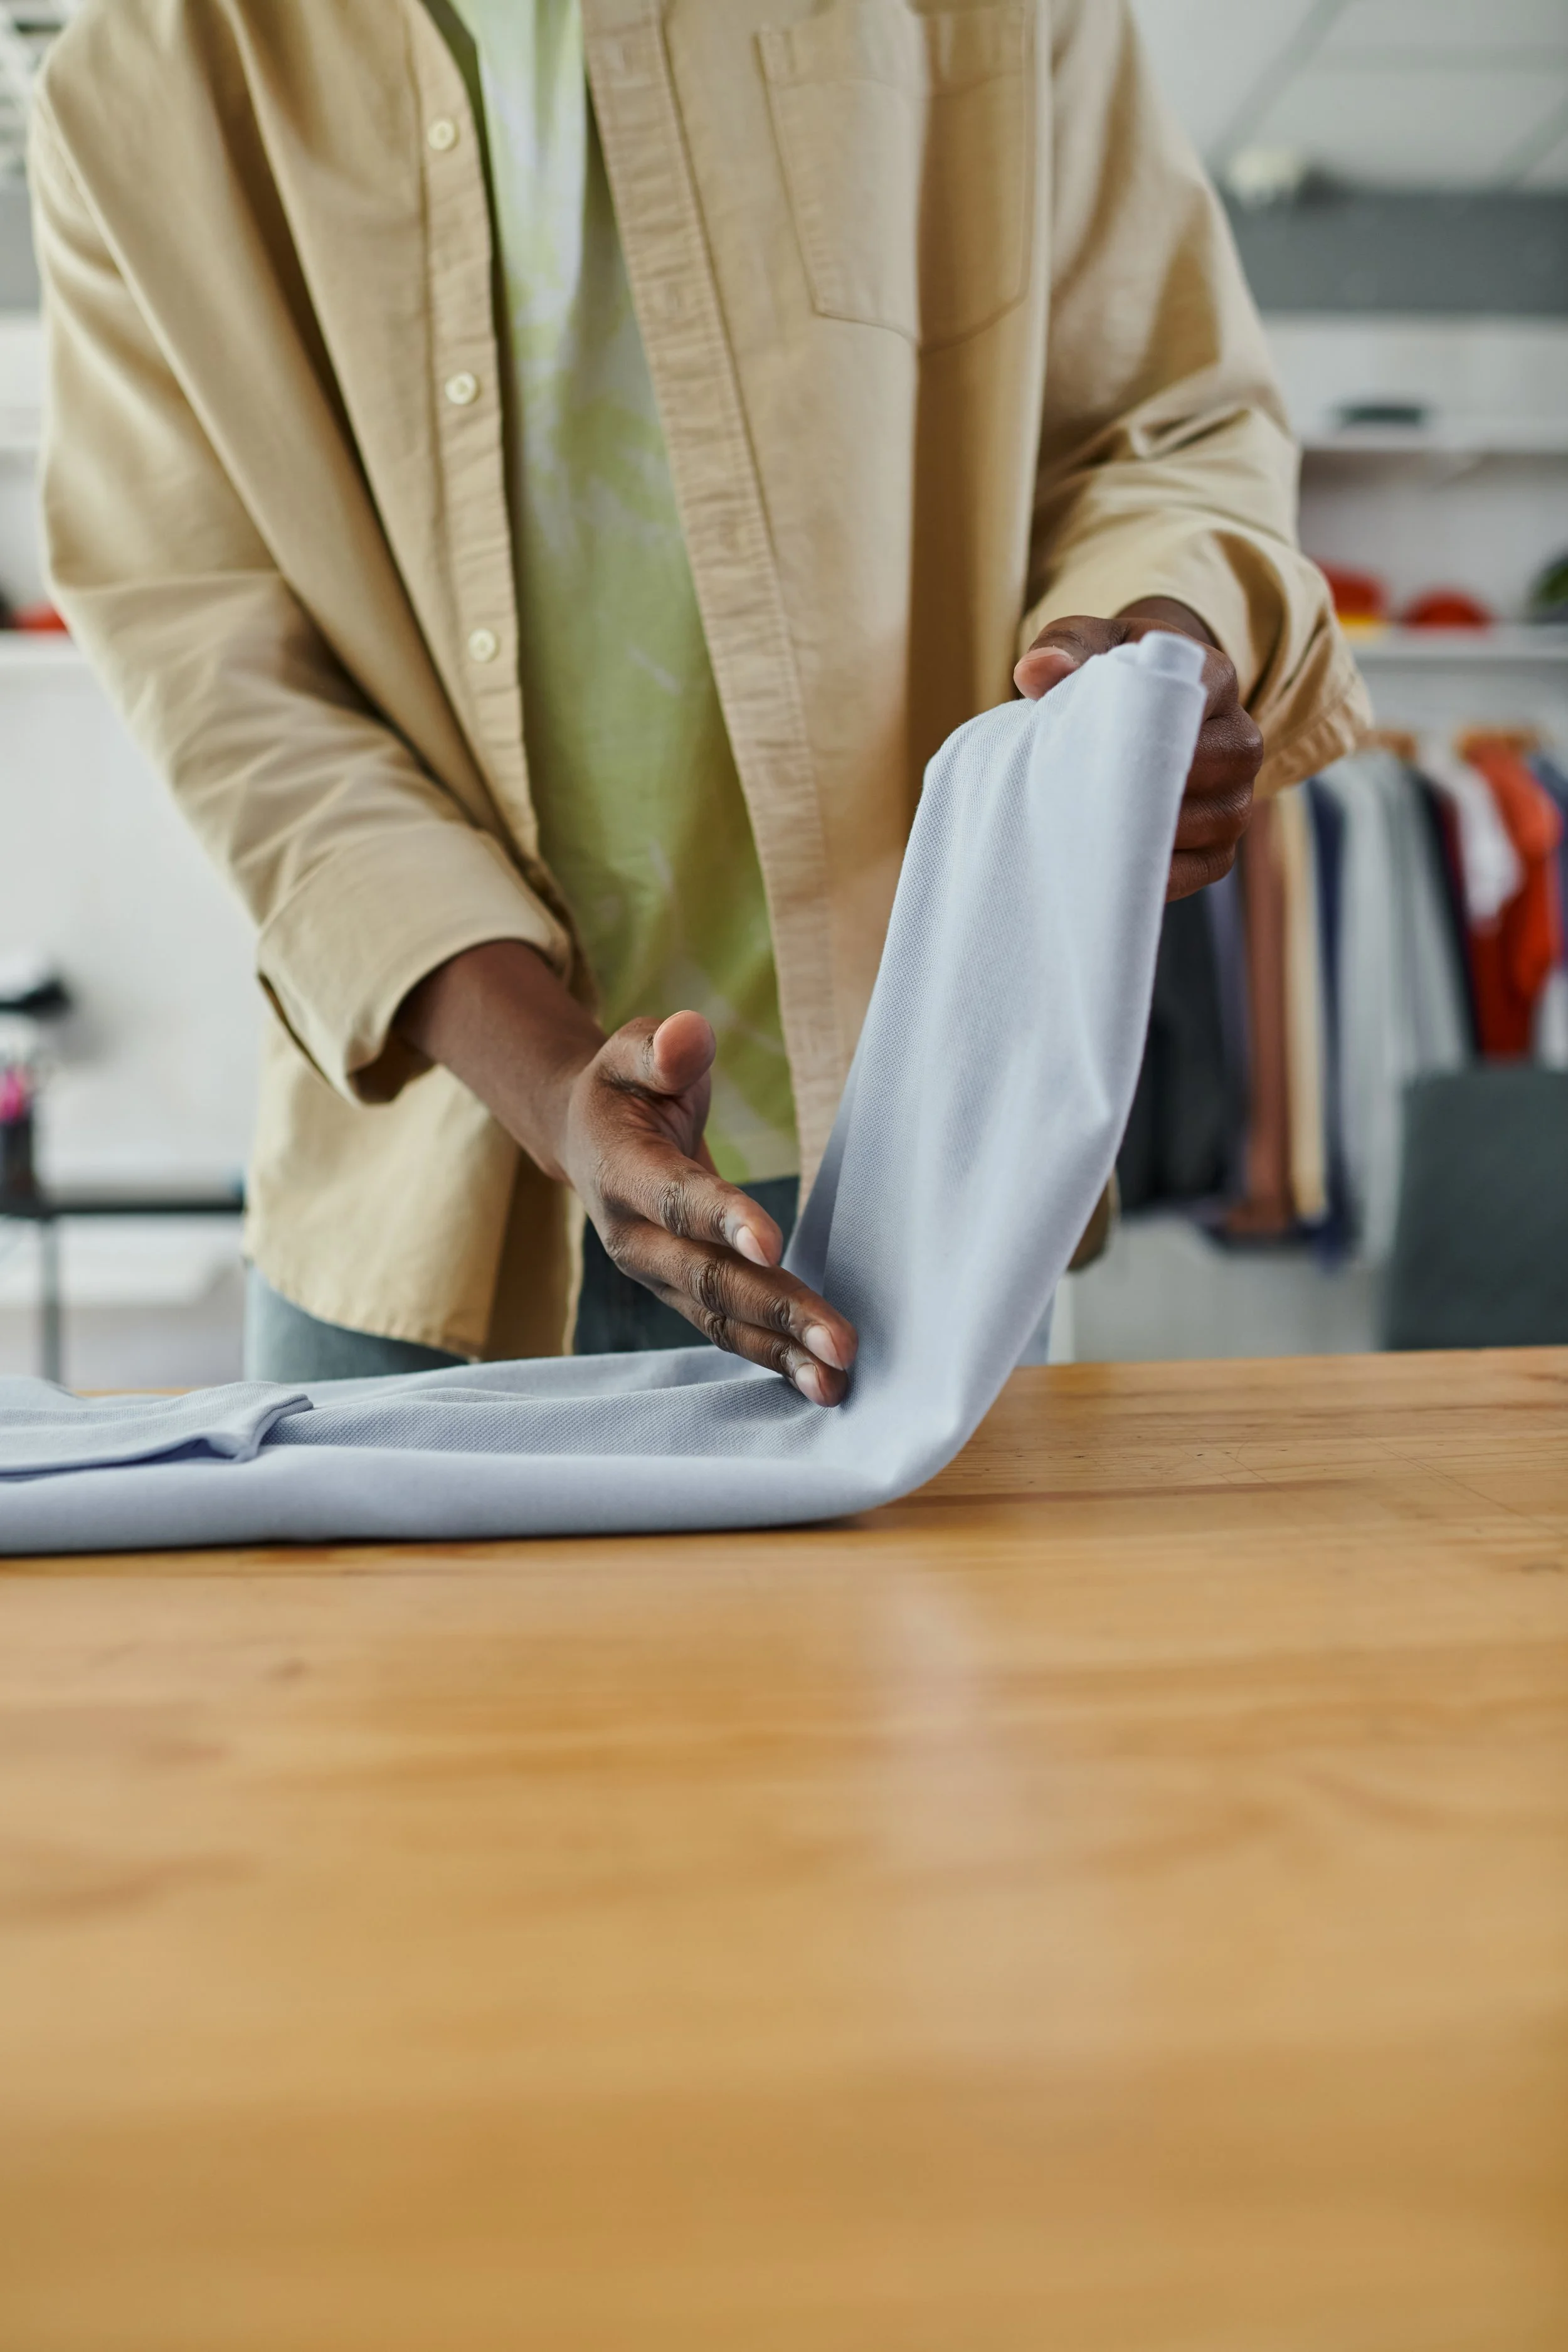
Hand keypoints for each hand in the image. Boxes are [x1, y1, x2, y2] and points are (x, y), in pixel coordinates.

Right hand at [398, 943, 856, 1403]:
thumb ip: (660, 1046)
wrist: (587, 1137)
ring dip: (781, 1352)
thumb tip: (687, 1037)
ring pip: (719, 1320)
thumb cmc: (625, 1087)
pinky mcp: (681, 1294)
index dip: (721, 1219)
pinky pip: (727, 1333)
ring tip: (837, 1381)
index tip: (772, 1243)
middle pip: (708, 1278)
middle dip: (775, 1309)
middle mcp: (634, 1237)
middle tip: (840, 1342)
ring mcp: (656, 1275)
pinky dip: (773, 1358)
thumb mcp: (631, 1050)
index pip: (676, 1199)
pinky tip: (821, 1384)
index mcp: (621, 1172)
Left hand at [1013, 598, 1262, 898]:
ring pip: (1193, 827)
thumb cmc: (1111, 677)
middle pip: (1195, 770)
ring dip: (1132, 832)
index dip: (1136, 723)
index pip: (1186, 701)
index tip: (1088, 737)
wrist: (1139, 716)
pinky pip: (1185, 875)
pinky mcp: (1219, 854)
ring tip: (1078, 826)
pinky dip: (1138, 875)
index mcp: (1215, 680)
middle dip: (1129, 783)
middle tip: (1069, 791)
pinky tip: (1098, 867)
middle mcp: (1241, 743)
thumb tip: (1036, 672)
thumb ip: (1065, 646)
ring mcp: (1236, 804)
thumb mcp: (1089, 644)